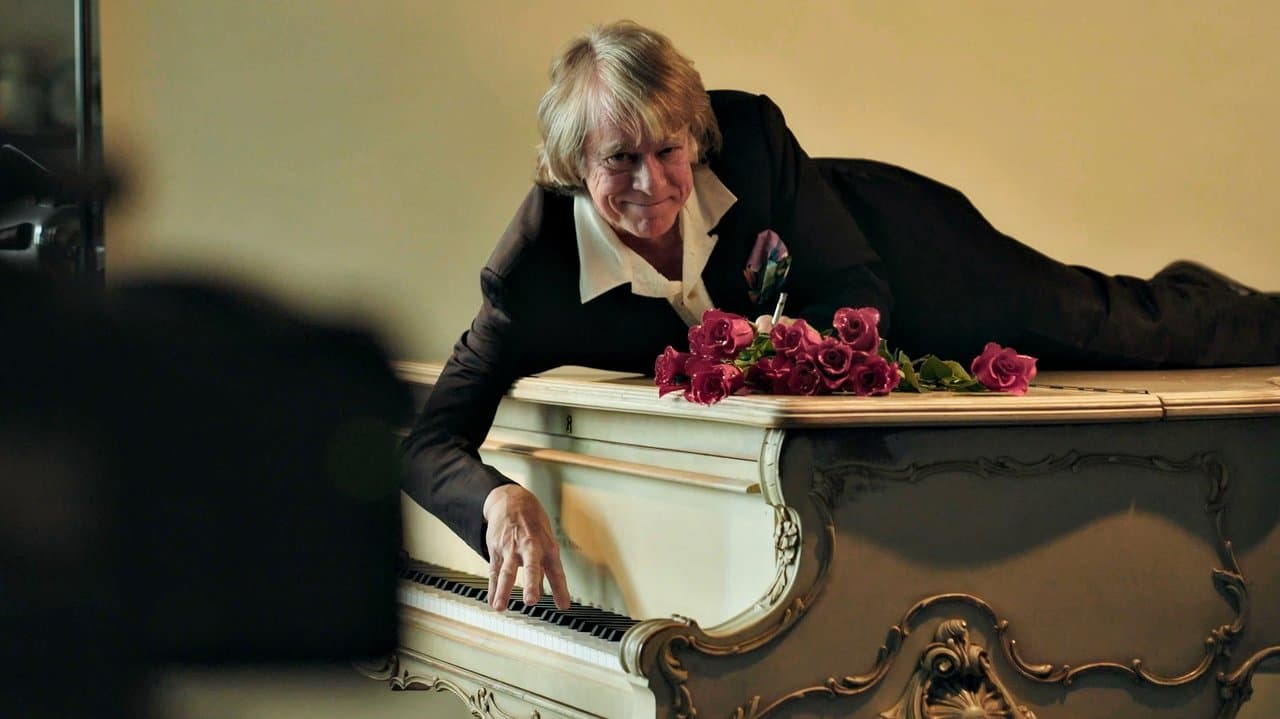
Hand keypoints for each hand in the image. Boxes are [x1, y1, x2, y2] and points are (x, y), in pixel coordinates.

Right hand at [482, 484, 570, 611]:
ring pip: (507, 571)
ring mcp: (511, 549)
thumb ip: (545, 569)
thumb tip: (546, 594)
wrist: (511, 501)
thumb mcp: (546, 541)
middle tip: (531, 601)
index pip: (556, 571)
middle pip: (531, 567)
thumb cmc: (533, 524)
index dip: (560, 589)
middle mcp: (530, 548)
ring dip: (503, 590)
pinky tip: (492, 601)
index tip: (563, 606)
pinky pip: (494, 572)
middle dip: (531, 584)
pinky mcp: (496, 549)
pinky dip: (493, 588)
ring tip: (500, 607)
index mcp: (547, 547)